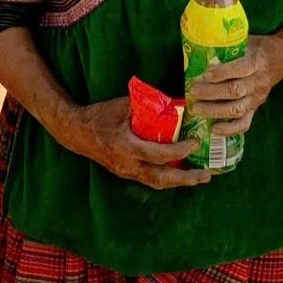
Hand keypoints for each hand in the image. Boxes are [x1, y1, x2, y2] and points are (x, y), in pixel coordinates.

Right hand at [54, 96, 208, 189]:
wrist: (76, 132)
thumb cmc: (99, 116)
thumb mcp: (122, 105)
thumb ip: (146, 105)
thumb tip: (173, 99)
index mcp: (127, 146)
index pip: (158, 154)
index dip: (178, 151)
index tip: (194, 142)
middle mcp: (128, 165)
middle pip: (162, 179)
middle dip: (186, 179)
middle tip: (206, 175)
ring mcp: (126, 172)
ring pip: (157, 183)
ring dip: (179, 182)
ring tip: (198, 178)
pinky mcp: (126, 173)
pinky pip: (150, 179)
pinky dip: (166, 177)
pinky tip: (179, 173)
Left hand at [185, 34, 282, 136]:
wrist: (282, 57)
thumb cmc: (258, 47)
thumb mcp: (246, 41)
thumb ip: (228, 46)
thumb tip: (201, 48)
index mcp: (256, 62)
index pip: (239, 69)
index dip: (221, 73)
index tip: (203, 74)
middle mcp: (258, 82)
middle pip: (235, 91)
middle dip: (211, 93)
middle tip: (193, 91)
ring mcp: (258, 97)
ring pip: (237, 109)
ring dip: (215, 111)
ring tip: (196, 109)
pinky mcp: (256, 108)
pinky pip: (244, 123)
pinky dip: (229, 129)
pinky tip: (213, 129)